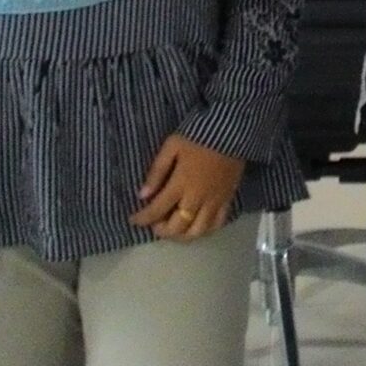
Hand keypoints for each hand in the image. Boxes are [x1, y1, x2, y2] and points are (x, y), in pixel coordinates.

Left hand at [131, 134, 245, 237]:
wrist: (232, 130)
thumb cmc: (197, 135)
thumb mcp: (171, 146)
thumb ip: (157, 171)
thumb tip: (142, 195)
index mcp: (180, 184)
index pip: (157, 210)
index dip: (142, 218)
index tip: (133, 220)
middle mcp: (197, 198)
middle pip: (178, 227)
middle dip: (162, 231)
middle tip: (155, 225)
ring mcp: (215, 201)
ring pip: (198, 231)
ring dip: (183, 236)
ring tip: (174, 230)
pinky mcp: (228, 199)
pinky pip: (218, 223)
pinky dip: (205, 230)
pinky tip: (197, 227)